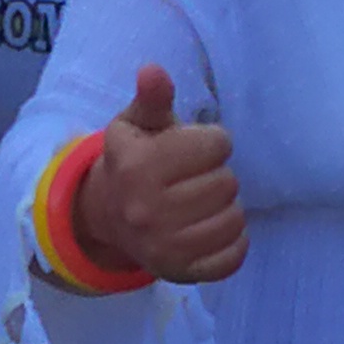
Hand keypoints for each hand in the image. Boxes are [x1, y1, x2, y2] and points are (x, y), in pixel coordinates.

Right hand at [75, 64, 241, 284]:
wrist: (109, 217)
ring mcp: (164, 247)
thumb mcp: (137, 124)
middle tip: (194, 179)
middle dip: (217, 176)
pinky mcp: (180, 273)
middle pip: (228, 183)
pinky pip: (233, 257)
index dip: (210, 142)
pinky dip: (232, 243)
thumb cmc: (134, 161)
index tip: (191, 149)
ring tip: (201, 203)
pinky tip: (211, 230)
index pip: (217, 144)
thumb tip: (153, 70)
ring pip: (234, 219)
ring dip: (225, 209)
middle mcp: (147, 210)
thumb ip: (152, 98)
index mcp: (138, 166)